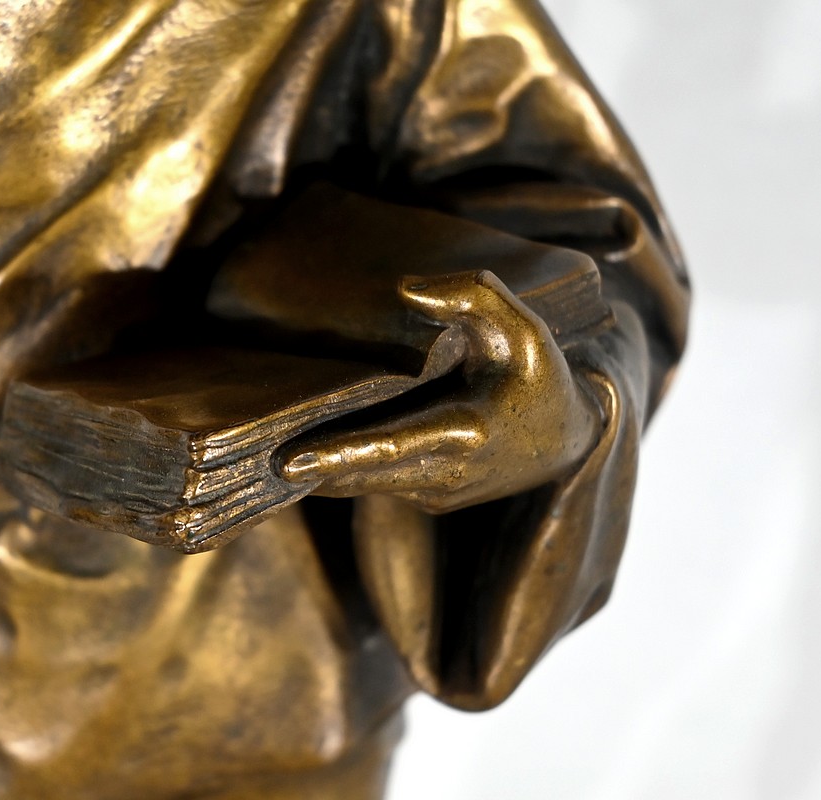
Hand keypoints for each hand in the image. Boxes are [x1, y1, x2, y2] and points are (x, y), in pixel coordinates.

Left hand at [278, 271, 603, 512]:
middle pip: (357, 474)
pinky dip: (341, 469)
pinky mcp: (428, 500)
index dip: (336, 455)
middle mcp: (443, 474)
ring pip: (359, 484)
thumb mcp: (522, 326)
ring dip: (317, 470)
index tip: (287, 463)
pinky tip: (307, 448)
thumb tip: (408, 290)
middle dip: (305, 466)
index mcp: (463, 432)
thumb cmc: (539, 376)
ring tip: (263, 448)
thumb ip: (473, 295)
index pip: (387, 448)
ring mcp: (434, 494)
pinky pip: (372, 485)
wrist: (572, 442)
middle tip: (249, 453)